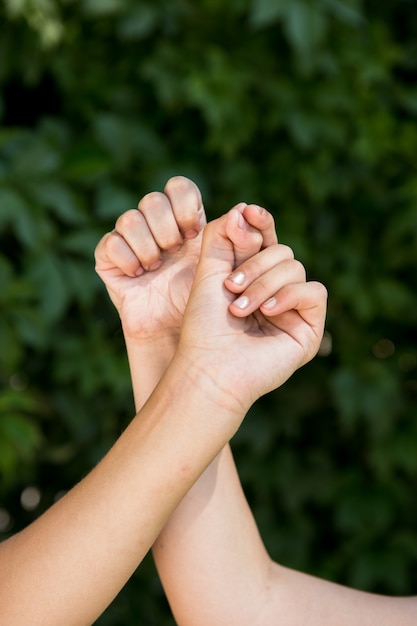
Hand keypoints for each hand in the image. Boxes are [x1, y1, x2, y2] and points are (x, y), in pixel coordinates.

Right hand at [95, 177, 278, 342]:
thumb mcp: (229, 271)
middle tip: (175, 252)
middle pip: (153, 200)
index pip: (179, 187)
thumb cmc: (204, 302)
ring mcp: (130, 240)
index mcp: (183, 221)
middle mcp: (154, 226)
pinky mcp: (109, 259)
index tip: (192, 234)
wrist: (175, 332)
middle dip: (166, 228)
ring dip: (148, 245)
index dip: (184, 206)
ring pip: (129, 218)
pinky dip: (128, 259)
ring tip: (157, 268)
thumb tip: (244, 208)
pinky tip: (139, 275)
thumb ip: (242, 242)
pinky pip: (110, 243)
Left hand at [176, 209, 327, 414]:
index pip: (266, 240)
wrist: (209, 366)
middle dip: (254, 264)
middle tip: (230, 287)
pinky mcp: (309, 328)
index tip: (249, 212)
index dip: (261, 223)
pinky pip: (313, 292)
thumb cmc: (204, 325)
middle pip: (282, 251)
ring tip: (240, 308)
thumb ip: (221, 236)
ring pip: (295, 268)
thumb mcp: (207, 272)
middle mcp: (276, 290)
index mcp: (253, 276)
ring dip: (264, 284)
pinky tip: (267, 312)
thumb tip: (244, 209)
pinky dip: (289, 296)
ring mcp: (293, 309)